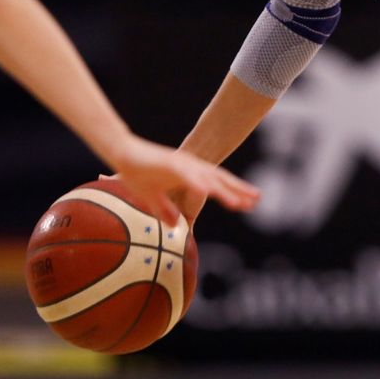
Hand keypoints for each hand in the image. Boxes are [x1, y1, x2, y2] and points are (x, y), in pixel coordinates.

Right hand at [107, 136, 258, 224]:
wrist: (123, 153)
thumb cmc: (137, 174)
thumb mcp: (153, 198)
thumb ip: (164, 210)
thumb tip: (174, 225)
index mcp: (189, 172)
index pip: (216, 183)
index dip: (233, 192)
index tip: (248, 203)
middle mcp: (190, 167)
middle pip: (219, 179)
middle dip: (238, 190)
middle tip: (256, 200)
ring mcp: (181, 165)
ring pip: (207, 179)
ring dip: (223, 191)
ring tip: (238, 203)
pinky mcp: (169, 165)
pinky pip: (187, 177)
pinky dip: (198, 184)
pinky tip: (208, 192)